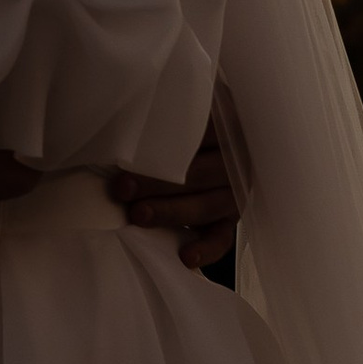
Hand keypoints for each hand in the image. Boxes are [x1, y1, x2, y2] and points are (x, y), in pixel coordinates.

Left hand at [112, 125, 238, 270]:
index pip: (200, 134)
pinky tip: (186, 256)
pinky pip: (223, 236)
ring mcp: (237, 189)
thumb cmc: (182, 120)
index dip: (165, 144)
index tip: (131, 152)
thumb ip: (165, 112)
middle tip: (123, 188)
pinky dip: (206, 248)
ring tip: (138, 215)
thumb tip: (125, 119)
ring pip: (208, 206)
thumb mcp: (183, 107)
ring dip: (171, 212)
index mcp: (228, 122)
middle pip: (200, 173)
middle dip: (158, 183)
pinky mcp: (231, 217)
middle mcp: (238, 157)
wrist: (214, 137)